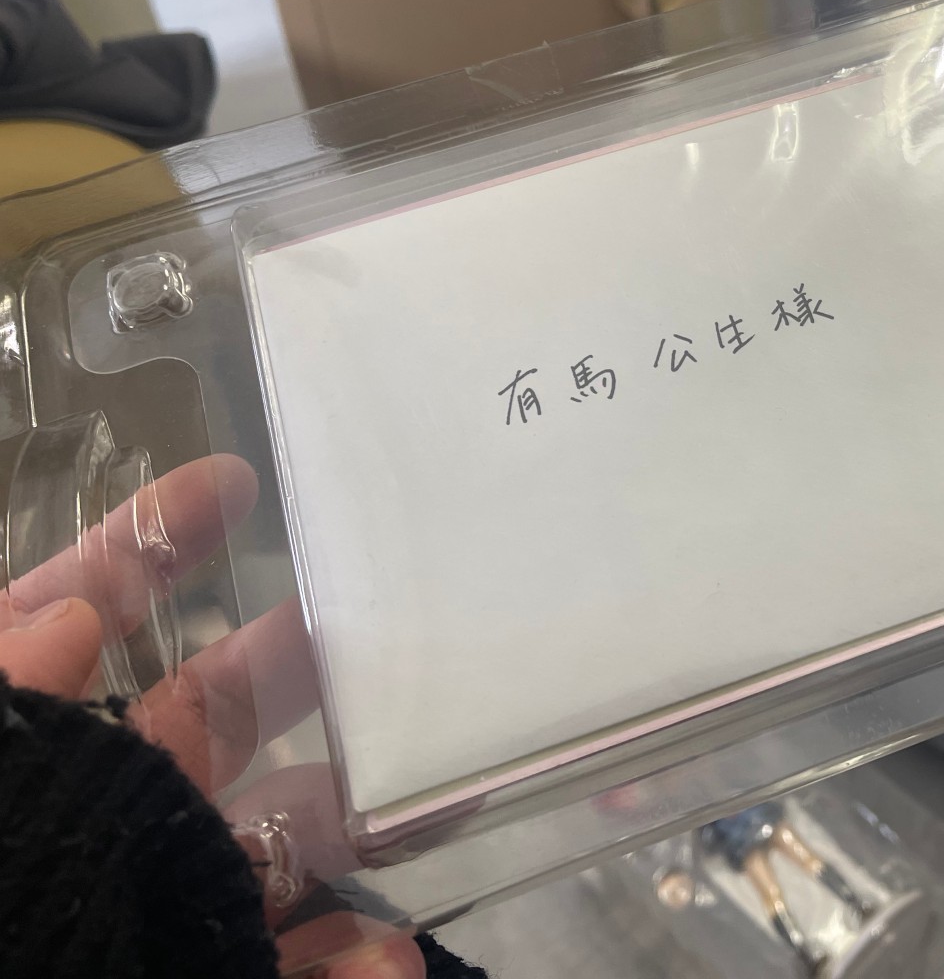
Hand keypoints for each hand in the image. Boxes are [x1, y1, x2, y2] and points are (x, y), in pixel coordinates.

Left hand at [0, 454, 423, 978]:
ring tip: (437, 807)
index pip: (85, 621)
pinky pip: (293, 966)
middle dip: (303, 666)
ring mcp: (153, 899)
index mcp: (36, 747)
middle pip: (211, 712)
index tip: (237, 479)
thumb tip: (77, 607)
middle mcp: (96, 814)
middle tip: (400, 629)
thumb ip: (15, 692)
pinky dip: (349, 968)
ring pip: (272, 842)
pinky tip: (386, 965)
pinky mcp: (202, 972)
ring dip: (356, 825)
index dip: (151, 547)